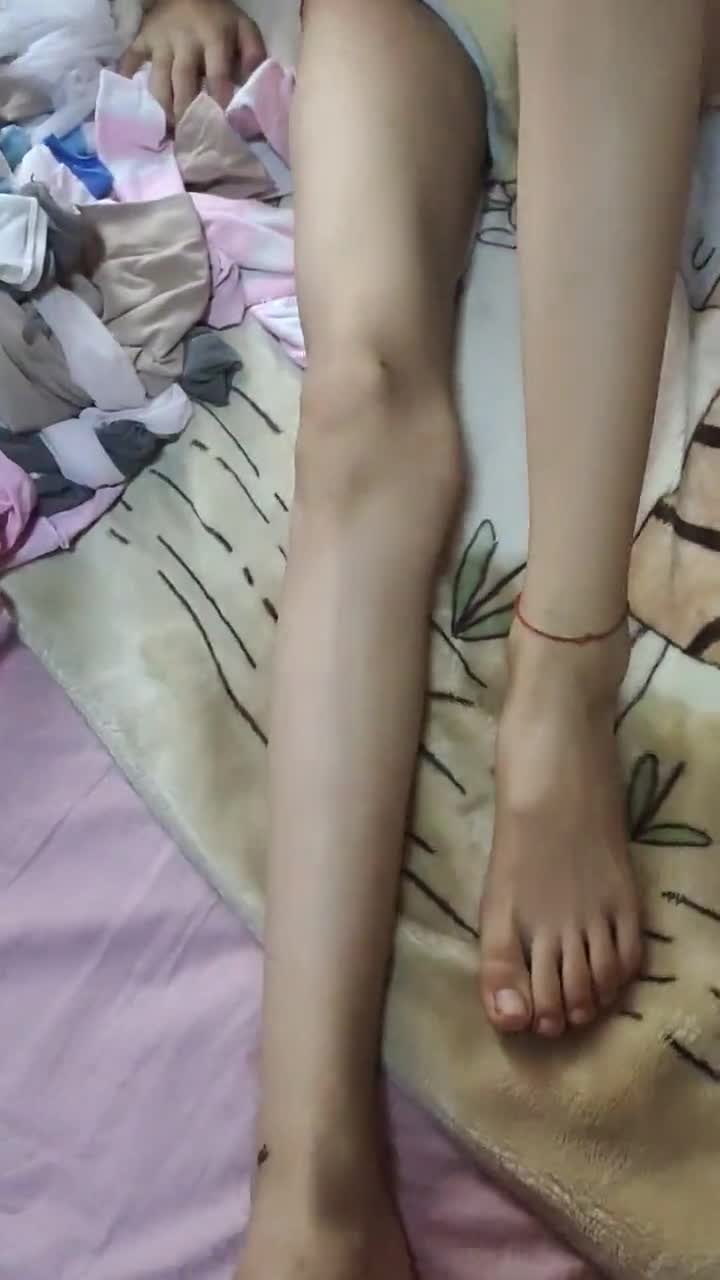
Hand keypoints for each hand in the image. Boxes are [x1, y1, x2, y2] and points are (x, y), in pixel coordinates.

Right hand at [120, 0, 265, 123]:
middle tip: (188, 136)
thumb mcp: (243, 27)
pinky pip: (131, 59)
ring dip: (162, 106)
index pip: (218, 72)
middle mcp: (184, 40)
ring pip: (158, 78)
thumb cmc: (218, 17)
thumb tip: (253, 82)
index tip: (221, 125)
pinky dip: (126, 79)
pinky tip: (129, 102)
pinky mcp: (143, 39)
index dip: (219, 99)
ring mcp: (161, 41)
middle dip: (186, 110)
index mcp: (213, 37)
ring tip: (167, 130)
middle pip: (183, 79)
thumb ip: (253, 53)